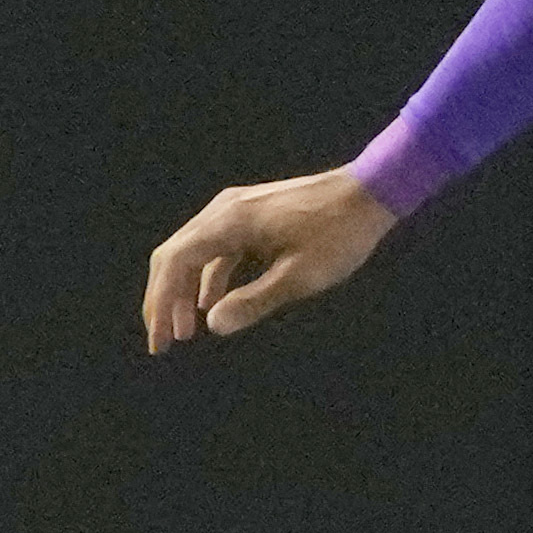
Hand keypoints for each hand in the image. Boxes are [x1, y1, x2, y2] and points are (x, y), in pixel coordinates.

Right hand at [142, 168, 395, 354]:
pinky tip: (214, 303)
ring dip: (188, 291)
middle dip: (166, 300)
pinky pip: (219, 247)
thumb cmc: (339, 234)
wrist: (372, 191)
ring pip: (196, 252)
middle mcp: (224, 210)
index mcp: (229, 222)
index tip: (161, 341)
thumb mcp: (300, 276)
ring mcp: (238, 208)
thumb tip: (212, 325)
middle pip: (175, 256)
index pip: (174, 262)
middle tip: (165, 341)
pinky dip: (211, 276)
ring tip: (188, 331)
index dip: (161, 304)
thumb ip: (254, 301)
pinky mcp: (253, 213)